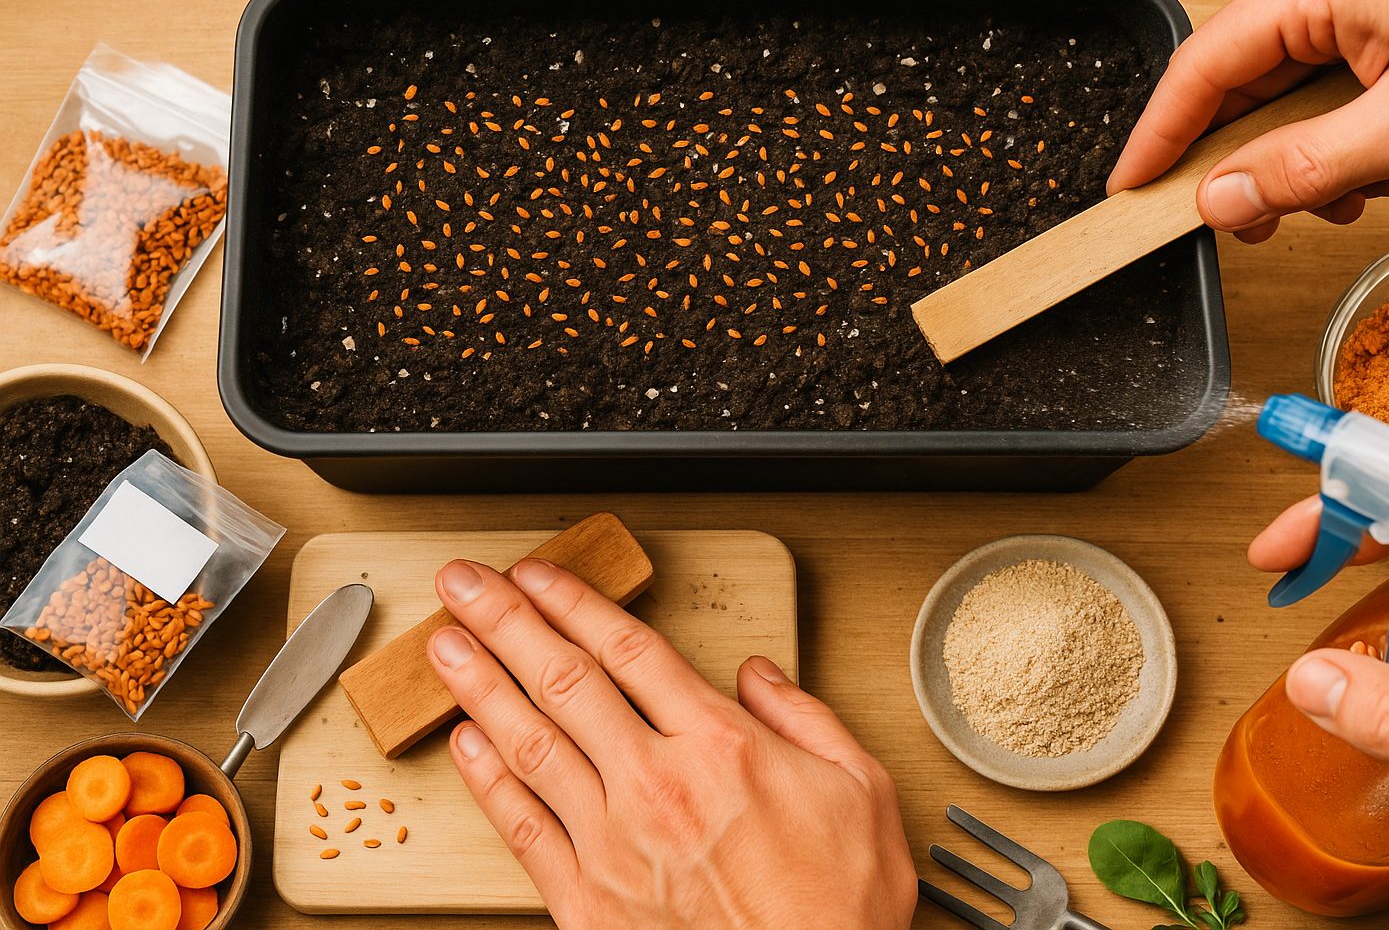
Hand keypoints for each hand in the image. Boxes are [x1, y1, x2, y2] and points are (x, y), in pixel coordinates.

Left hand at [426, 558, 915, 929]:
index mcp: (720, 746)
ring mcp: (614, 842)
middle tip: (464, 584)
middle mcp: (656, 784)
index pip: (629, 650)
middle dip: (505, 620)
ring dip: (480, 685)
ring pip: (530, 743)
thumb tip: (758, 674)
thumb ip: (805, 717)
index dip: (575, 602)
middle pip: (564, 679)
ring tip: (445, 644)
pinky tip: (465, 742)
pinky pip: (523, 826)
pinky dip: (487, 780)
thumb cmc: (836, 908)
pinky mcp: (587, 901)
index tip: (539, 574)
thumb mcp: (860, 789)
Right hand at [1108, 0, 1388, 241]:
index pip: (1204, 66)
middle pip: (1242, 81)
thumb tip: (1222, 197)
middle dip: (1244, 160)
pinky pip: (1333, 84)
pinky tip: (1378, 169)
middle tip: (1244, 221)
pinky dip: (1341, 138)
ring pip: (1289, 90)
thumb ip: (1305, 167)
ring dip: (1303, 158)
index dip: (1159, 135)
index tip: (1130, 189)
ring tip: (1338, 198)